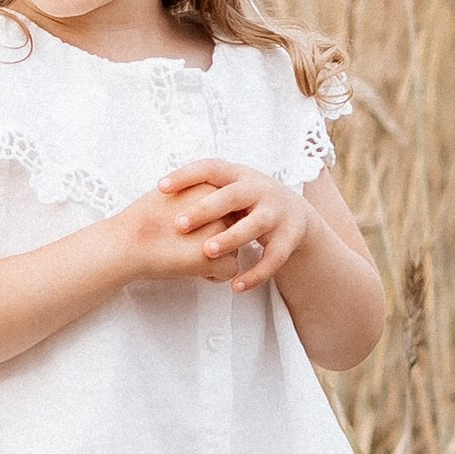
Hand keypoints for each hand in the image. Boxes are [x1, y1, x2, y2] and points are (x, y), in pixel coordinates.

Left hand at [117, 157, 313, 293]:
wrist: (296, 215)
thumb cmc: (247, 204)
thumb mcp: (230, 190)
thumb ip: (204, 191)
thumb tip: (157, 197)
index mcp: (240, 175)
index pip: (211, 168)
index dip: (186, 176)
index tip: (160, 187)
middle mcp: (260, 189)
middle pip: (233, 196)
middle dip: (205, 210)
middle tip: (178, 224)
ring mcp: (277, 213)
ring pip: (254, 225)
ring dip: (231, 238)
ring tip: (207, 251)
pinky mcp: (289, 238)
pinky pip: (273, 258)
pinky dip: (255, 273)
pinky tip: (235, 285)